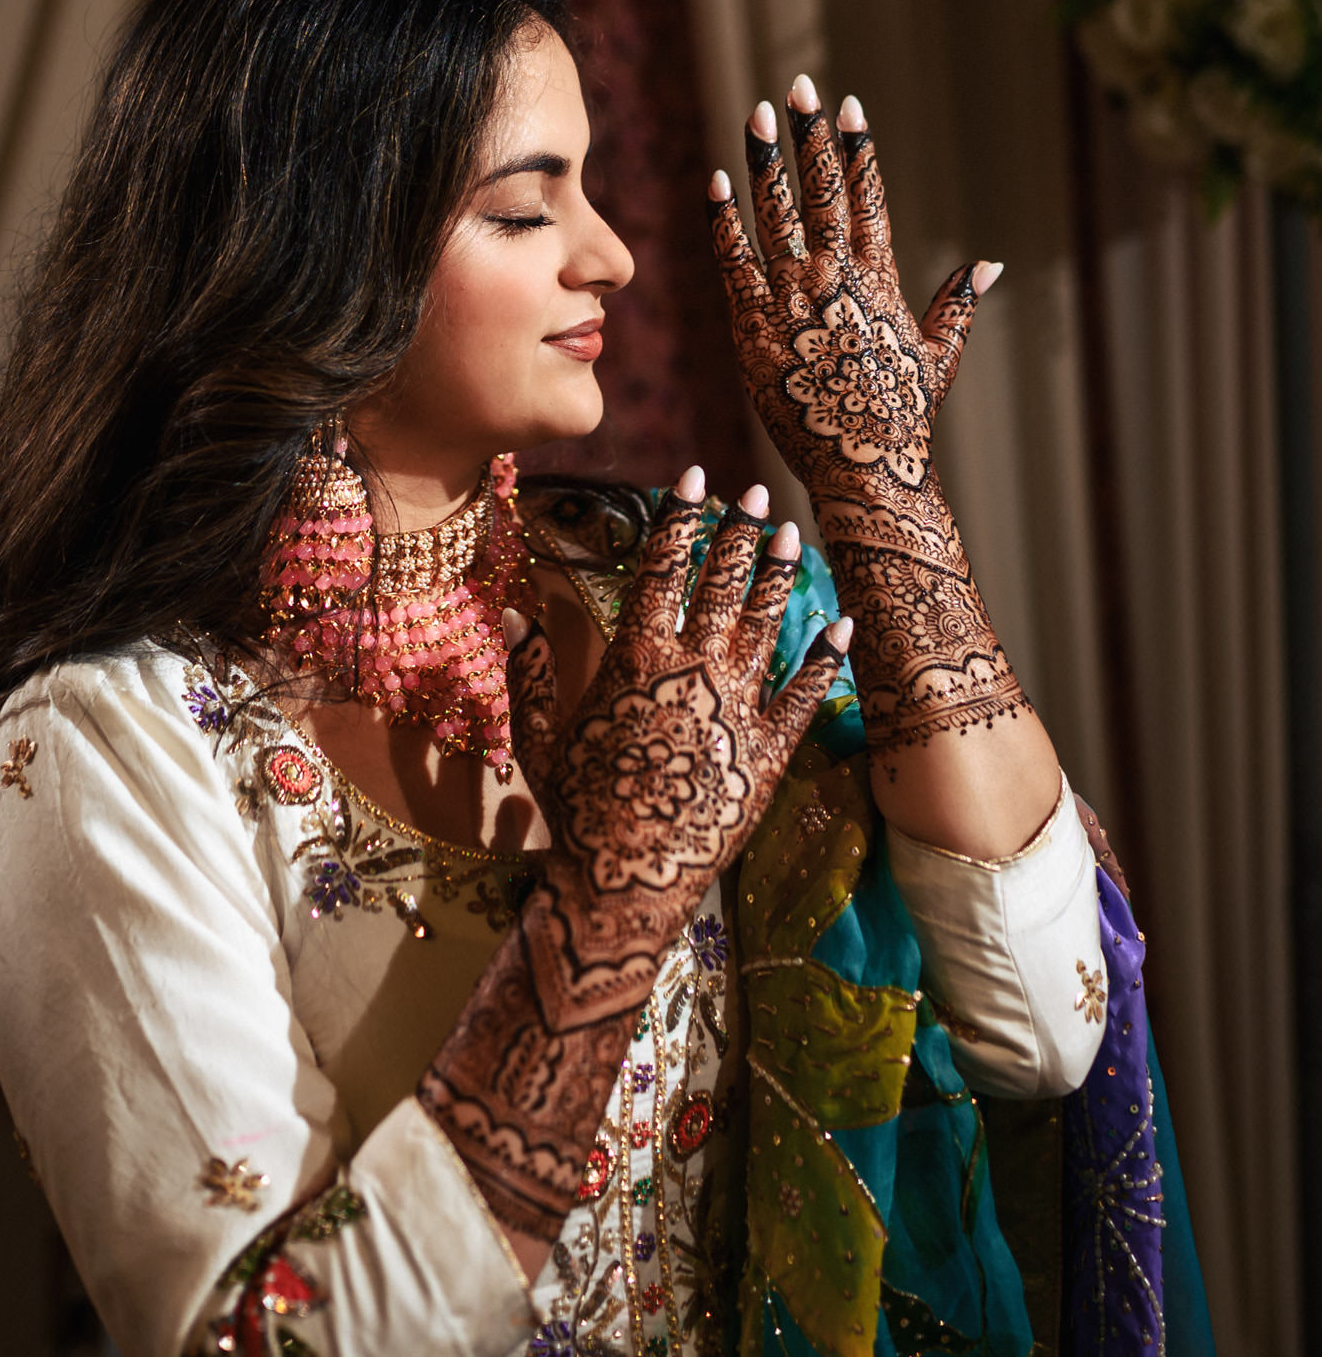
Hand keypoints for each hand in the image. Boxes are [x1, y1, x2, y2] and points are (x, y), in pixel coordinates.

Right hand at [507, 475, 850, 1029]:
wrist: (623, 878)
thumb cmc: (575, 809)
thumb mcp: (541, 734)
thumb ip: (531, 670)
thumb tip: (512, 612)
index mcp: (637, 657)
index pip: (662, 567)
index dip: (679, 518)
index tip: (694, 478)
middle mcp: (693, 669)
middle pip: (722, 584)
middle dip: (740, 533)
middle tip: (757, 492)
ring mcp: (737, 708)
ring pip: (767, 625)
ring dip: (781, 576)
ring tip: (795, 535)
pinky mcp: (770, 752)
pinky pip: (807, 695)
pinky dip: (826, 659)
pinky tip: (843, 626)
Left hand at [707, 79, 1000, 505]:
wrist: (863, 467)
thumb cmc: (903, 416)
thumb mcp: (940, 355)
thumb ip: (957, 302)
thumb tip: (988, 264)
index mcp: (879, 279)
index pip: (867, 197)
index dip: (857, 149)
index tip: (848, 107)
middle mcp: (836, 279)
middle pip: (820, 191)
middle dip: (808, 138)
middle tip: (796, 90)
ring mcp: (792, 299)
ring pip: (774, 214)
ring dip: (765, 162)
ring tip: (756, 117)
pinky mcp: (752, 327)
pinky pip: (732, 261)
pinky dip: (723, 220)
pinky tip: (716, 181)